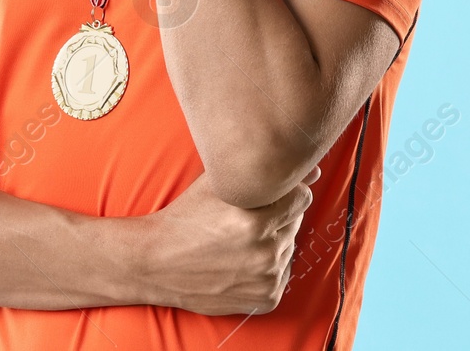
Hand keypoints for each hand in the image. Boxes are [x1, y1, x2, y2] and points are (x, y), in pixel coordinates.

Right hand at [138, 165, 318, 314]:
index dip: (283, 194)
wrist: (156, 263)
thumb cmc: (187, 217)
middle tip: (246, 220)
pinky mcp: (266, 299)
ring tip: (240, 241)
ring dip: (273, 241)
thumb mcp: (219, 186)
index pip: (302, 197)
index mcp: (256, 220)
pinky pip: (284, 273)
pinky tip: (243, 261)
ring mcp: (266, 279)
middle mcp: (265, 252)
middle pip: (296, 221)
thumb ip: (267, 176)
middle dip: (278, 217)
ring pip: (290, 247)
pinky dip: (269, 267)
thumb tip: (314, 171)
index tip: (263, 198)